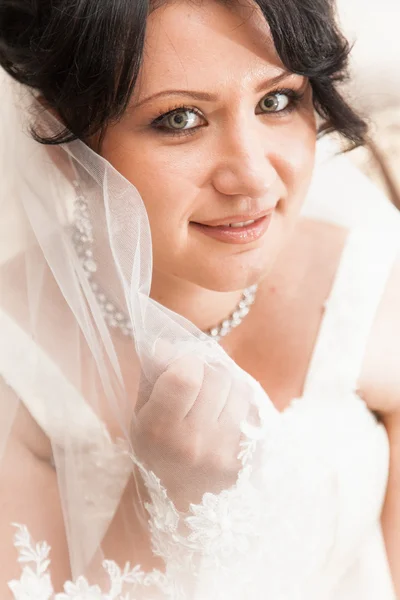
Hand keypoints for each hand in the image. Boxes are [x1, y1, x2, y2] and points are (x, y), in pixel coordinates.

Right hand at [131, 353, 250, 508]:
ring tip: (211, 395)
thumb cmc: (154, 453)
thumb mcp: (141, 415)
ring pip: (238, 389)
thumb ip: (154, 375)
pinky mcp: (243, 460)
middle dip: (207, 370)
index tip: (181, 368)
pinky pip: (249, 410)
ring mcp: (221, 454)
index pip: (186, 376)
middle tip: (197, 379)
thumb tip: (167, 342)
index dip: (186, 362)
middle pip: (216, 378)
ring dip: (226, 383)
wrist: (175, 507)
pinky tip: (223, 413)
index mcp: (159, 430)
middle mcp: (193, 444)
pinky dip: (237, 403)